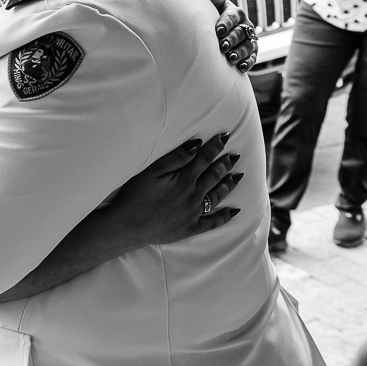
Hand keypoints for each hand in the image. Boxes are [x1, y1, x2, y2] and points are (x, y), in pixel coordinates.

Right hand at [108, 134, 242, 246]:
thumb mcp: (152, 171)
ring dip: (228, 185)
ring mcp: (194, 213)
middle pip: (214, 176)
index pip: (204, 158)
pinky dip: (225, 216)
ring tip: (238, 176)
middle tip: (235, 156)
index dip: (215, 147)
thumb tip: (196, 145)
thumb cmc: (135, 196)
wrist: (129, 226)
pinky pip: (213, 222)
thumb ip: (176, 158)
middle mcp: (193, 195)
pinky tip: (234, 211)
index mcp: (184, 179)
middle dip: (225, 164)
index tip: (225, 137)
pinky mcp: (191, 228)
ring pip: (217, 196)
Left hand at [206, 0, 257, 72]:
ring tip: (231, 58)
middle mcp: (245, 25)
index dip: (226, 24)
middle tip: (223, 46)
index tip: (218, 31)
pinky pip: (252, 58)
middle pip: (240, 33)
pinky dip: (247, 62)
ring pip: (248, 46)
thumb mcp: (215, 7)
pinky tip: (240, 67)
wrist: (221, 30)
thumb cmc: (215, 16)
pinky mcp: (252, 52)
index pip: (232, 17)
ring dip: (240, 52)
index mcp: (236, 13)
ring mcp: (250, 39)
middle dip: (232, 40)